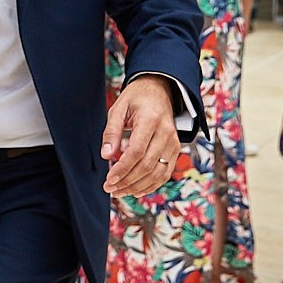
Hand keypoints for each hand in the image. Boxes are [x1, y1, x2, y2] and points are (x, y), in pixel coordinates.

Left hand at [101, 75, 181, 196]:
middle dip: (127, 181)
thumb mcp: (118, 109)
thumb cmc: (135, 99)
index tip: (108, 179)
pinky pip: (165, 172)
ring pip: (157, 173)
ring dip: (137, 186)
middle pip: (147, 165)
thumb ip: (111, 132)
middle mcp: (166, 132)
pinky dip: (151, 185)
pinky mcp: (175, 150)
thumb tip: (106, 156)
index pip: (137, 151)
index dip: (122, 169)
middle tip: (109, 188)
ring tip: (119, 192)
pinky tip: (136, 191)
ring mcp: (174, 142)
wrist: (159, 91)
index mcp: (151, 119)